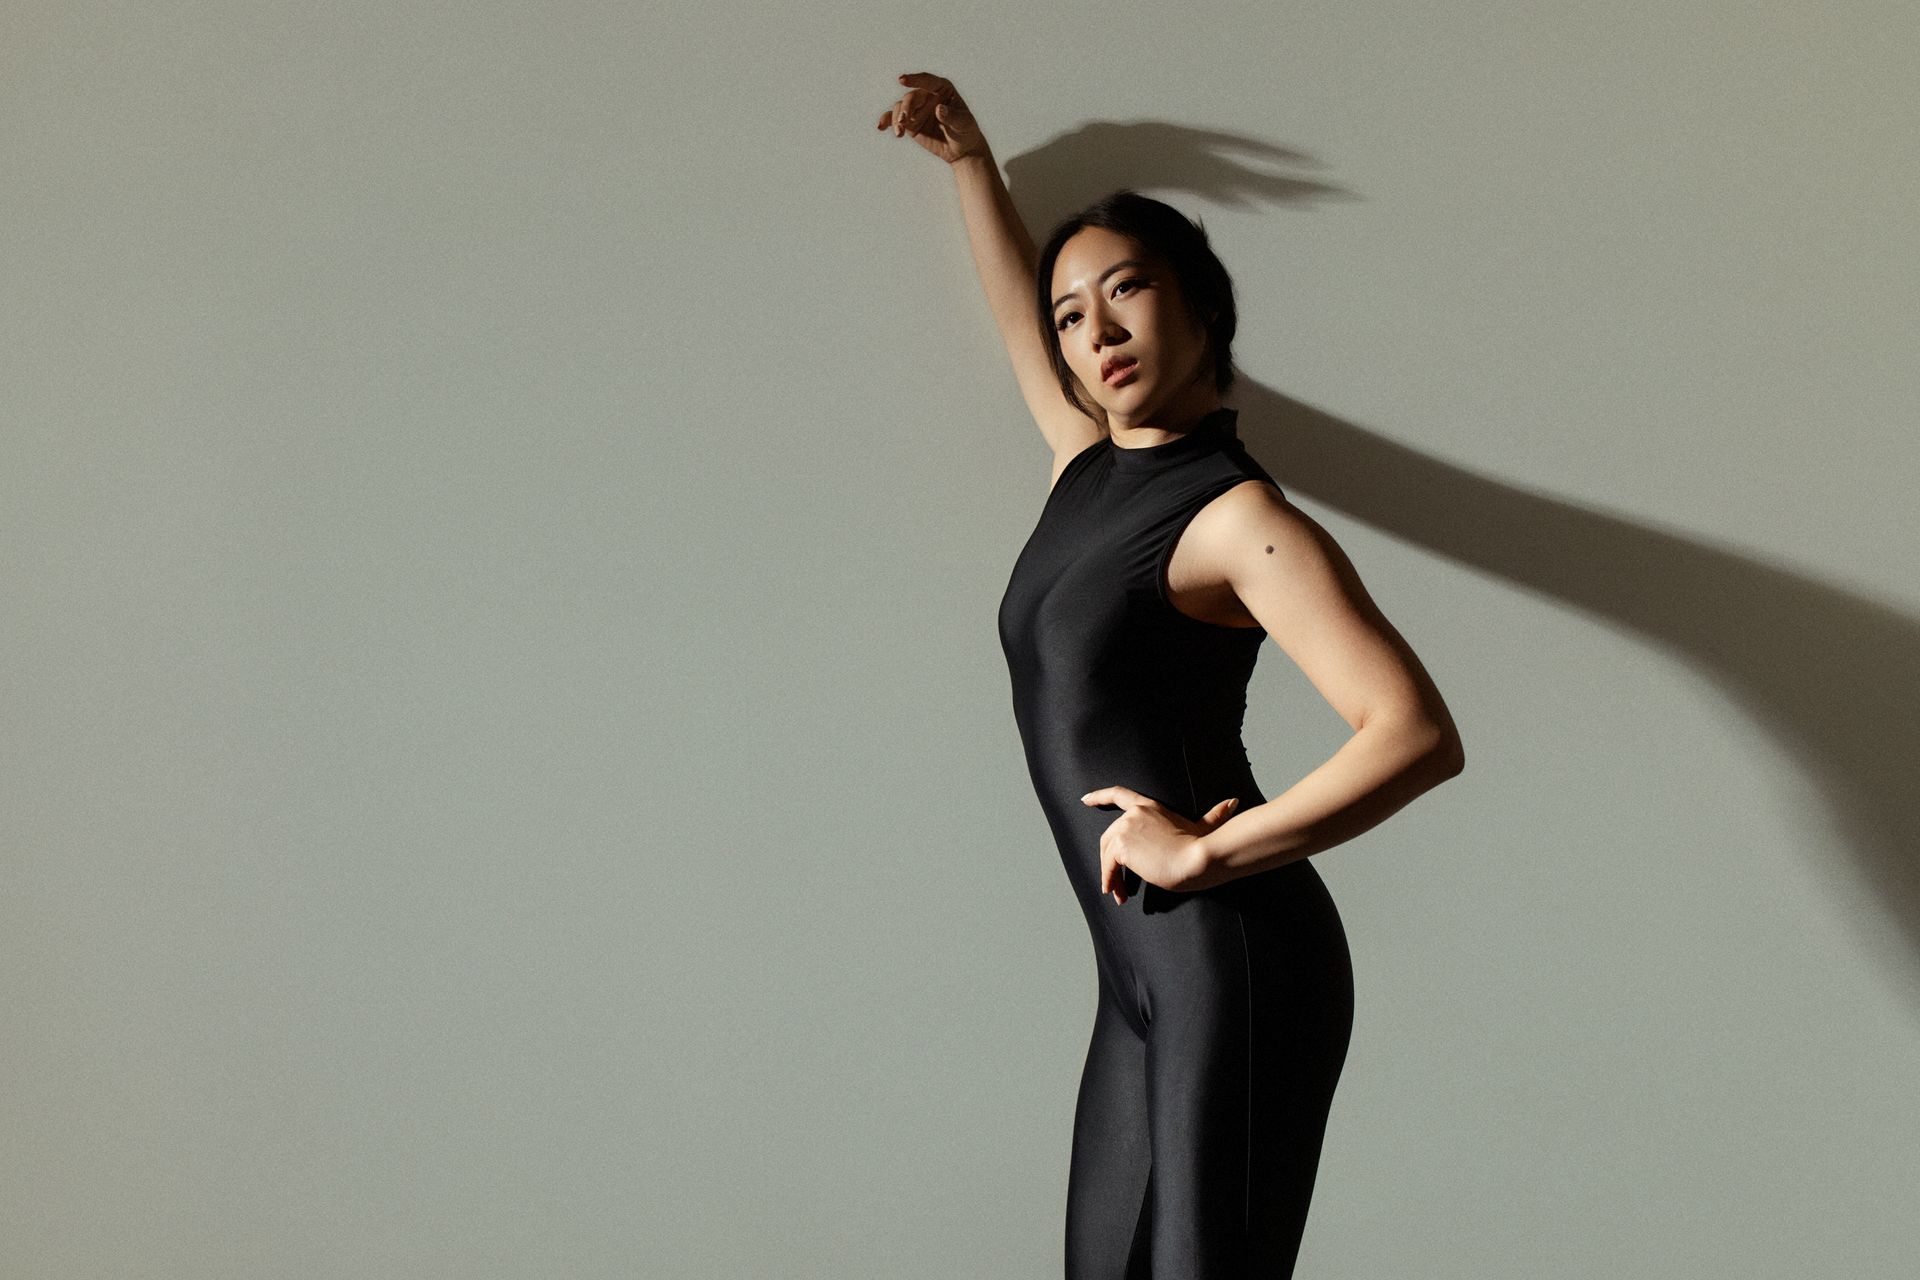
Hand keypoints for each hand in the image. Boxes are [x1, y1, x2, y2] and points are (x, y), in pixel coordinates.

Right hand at [875, 72, 988, 165]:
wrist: (961, 149)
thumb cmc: (966, 131)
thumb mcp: (963, 123)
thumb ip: (951, 116)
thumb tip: (939, 109)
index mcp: (942, 89)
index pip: (927, 81)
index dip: (914, 80)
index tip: (901, 80)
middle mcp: (927, 96)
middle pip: (911, 97)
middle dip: (905, 109)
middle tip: (904, 122)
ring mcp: (917, 109)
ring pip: (900, 108)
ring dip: (897, 119)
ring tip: (899, 133)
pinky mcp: (910, 123)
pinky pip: (895, 119)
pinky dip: (887, 121)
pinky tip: (881, 127)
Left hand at [1080, 787, 1241, 904]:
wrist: (1197, 859)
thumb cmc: (1203, 845)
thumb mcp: (1204, 827)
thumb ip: (1214, 815)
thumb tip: (1234, 802)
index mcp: (1149, 806)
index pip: (1120, 794)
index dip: (1100, 796)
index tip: (1085, 799)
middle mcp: (1134, 814)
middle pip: (1109, 836)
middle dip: (1109, 861)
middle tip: (1115, 884)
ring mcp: (1126, 827)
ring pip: (1107, 853)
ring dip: (1109, 875)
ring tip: (1117, 894)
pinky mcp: (1122, 845)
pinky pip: (1108, 866)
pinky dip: (1109, 880)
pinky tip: (1117, 893)